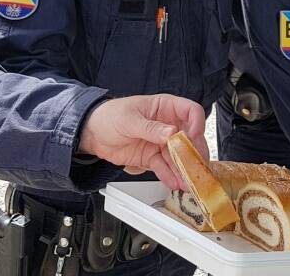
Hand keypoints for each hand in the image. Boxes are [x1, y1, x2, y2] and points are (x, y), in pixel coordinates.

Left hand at [78, 94, 205, 190]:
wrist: (92, 133)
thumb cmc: (109, 116)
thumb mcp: (129, 119)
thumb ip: (151, 127)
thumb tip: (171, 132)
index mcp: (164, 107)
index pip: (190, 111)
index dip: (197, 123)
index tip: (194, 137)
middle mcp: (167, 125)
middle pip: (189, 137)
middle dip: (194, 152)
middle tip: (196, 165)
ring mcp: (160, 142)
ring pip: (179, 156)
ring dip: (184, 169)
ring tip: (187, 181)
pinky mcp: (152, 157)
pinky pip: (165, 167)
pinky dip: (170, 175)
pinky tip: (174, 182)